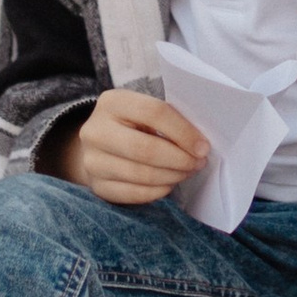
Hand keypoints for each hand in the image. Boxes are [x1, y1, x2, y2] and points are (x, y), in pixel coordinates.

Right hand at [52, 91, 207, 203]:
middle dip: (179, 159)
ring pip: (141, 174)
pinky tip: (168, 184)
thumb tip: (199, 145)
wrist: (98, 144)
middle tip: (198, 163)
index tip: (203, 147)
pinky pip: (133, 194)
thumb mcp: (144, 111)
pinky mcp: (96, 186)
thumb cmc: (132, 124)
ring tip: (186, 172)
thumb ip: (168, 120)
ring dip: (172, 176)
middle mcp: (96, 131)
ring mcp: (92, 161)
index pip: (154, 113)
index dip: (183, 132)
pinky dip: (157, 192)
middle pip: (145, 149)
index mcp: (112, 102)